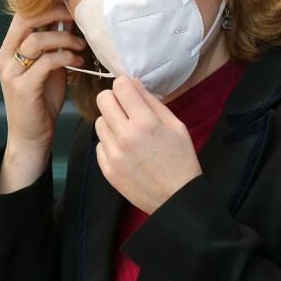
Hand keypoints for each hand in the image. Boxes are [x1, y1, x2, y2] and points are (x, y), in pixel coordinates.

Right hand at [0, 3, 85, 191]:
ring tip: (82, 47)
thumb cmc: (43, 98)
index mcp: (9, 48)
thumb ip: (54, 44)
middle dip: (55, 13)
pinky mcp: (22, 88)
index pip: (22, 14)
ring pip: (37, 40)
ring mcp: (11, 72)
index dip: (47, 4)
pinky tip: (79, 63)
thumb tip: (72, 18)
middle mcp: (5, 57)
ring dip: (65, 39)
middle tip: (78, 16)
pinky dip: (66, 58)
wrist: (32, 135)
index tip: (71, 4)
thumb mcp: (48, 66)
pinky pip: (46, 62)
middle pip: (26, 20)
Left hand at [95, 75, 201, 213]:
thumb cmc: (181, 159)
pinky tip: (126, 150)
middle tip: (127, 108)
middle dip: (115, 99)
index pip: (120, 86)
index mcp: (145, 123)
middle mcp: (125, 136)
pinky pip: (100, 143)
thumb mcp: (176, 126)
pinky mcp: (107, 169)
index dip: (126, 84)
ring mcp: (113, 154)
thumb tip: (133, 83)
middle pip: (103, 100)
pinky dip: (110, 142)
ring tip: (128, 132)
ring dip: (112, 121)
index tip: (131, 91)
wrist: (176, 198)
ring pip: (99, 121)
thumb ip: (152, 102)